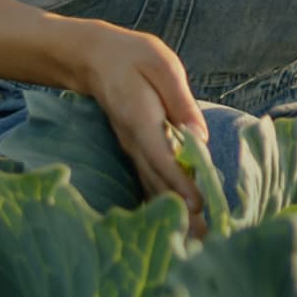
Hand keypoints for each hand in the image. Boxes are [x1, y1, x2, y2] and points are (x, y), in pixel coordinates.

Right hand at [75, 21, 210, 237]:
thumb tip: (200, 136)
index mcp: (142, 121)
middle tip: (203, 240)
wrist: (92, 58)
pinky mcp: (134, 150)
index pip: (163, 159)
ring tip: (194, 239)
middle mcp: (134, 142)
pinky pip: (148, 180)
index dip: (181, 183)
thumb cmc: (131, 56)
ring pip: (153, 187)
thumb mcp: (161, 64)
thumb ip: (181, 100)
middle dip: (181, 211)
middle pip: (159, 183)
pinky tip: (175, 220)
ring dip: (173, 212)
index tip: (199, 206)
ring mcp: (131, 149)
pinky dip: (161, 201)